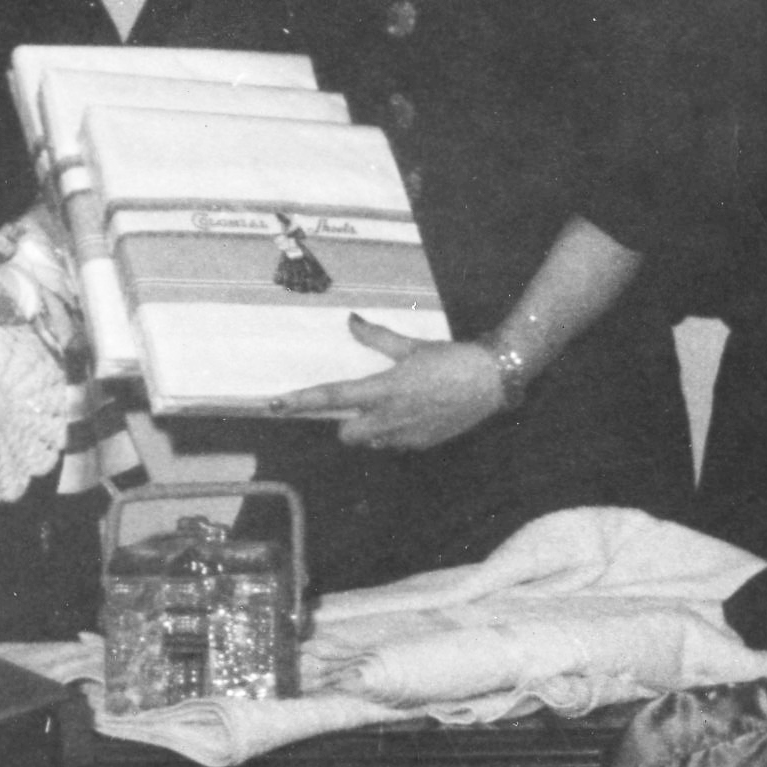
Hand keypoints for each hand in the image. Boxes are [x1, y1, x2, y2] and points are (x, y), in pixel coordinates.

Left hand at [268, 321, 504, 450]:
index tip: (276, 404)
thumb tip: (351, 321)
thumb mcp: (411, 346)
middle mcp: (390, 417)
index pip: (333, 397)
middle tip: (362, 406)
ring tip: (394, 407)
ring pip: (371, 442)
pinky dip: (395, 434)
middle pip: (348, 434)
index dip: (302, 401)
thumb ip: (377, 337)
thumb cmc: (450, 359)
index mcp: (384, 388)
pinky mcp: (422, 444)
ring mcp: (406, 435)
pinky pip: (395, 444)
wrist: (490, 381)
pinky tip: (414, 415)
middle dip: (347, 424)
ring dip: (372, 430)